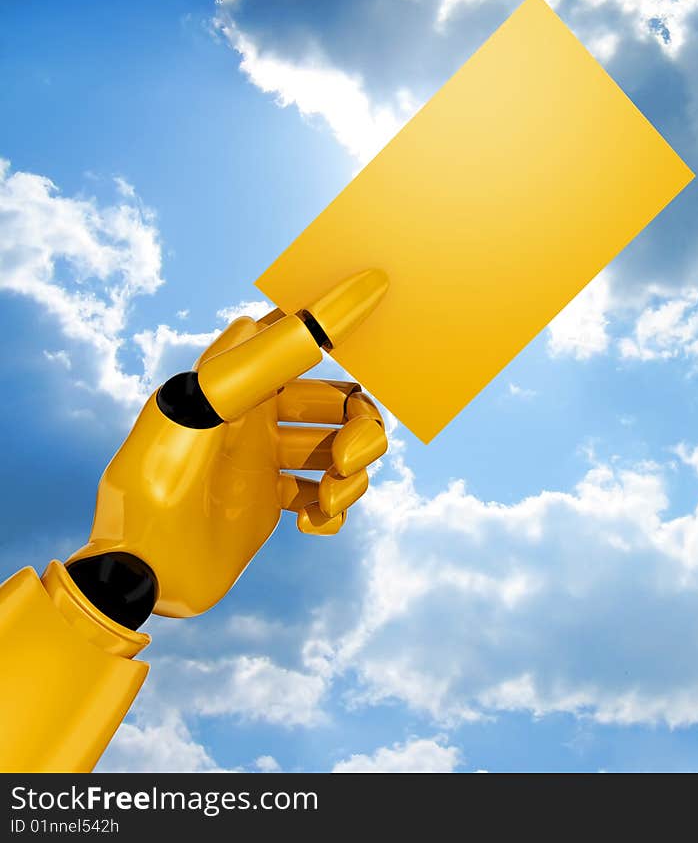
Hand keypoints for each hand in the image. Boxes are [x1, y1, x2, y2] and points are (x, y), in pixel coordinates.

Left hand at [65, 270, 388, 621]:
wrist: (138, 573)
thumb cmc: (155, 483)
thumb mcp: (202, 411)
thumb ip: (262, 359)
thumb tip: (311, 298)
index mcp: (242, 382)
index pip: (307, 342)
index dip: (344, 333)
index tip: (385, 333)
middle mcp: (260, 415)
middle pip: (343, 404)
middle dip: (361, 429)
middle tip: (345, 459)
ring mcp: (268, 460)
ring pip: (345, 451)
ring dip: (353, 476)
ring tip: (328, 500)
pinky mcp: (273, 505)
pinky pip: (329, 498)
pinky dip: (333, 513)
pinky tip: (307, 524)